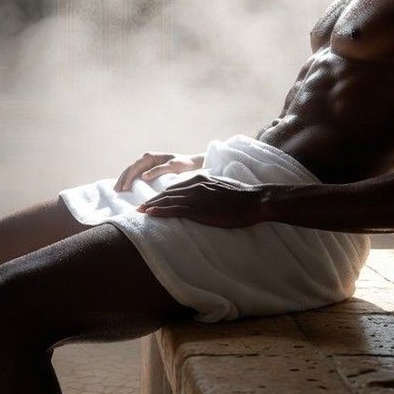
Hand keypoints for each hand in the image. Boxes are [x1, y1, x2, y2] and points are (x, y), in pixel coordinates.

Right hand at [114, 151, 204, 191]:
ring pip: (131, 171)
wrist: (191, 163)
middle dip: (122, 179)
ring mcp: (146, 164)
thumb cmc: (183, 164)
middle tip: (116, 191)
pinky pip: (135, 175)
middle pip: (130, 169)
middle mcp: (146, 159)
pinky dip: (128, 180)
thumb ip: (158, 170)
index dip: (128, 177)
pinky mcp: (148, 169)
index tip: (124, 187)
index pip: (135, 167)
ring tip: (116, 190)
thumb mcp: (173, 166)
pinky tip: (124, 187)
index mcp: (150, 157)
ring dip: (123, 180)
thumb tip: (143, 176)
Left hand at [137, 173, 265, 227]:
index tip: (153, 201)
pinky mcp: (199, 209)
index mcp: (200, 179)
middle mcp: (195, 185)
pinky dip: (160, 211)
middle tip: (139, 208)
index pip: (176, 187)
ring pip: (168, 200)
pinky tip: (150, 214)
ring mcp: (196, 197)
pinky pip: (175, 210)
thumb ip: (210, 190)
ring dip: (152, 206)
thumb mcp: (222, 188)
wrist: (254, 200)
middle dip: (152, 200)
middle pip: (168, 193)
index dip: (162, 195)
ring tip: (139, 212)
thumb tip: (206, 198)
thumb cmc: (242, 197)